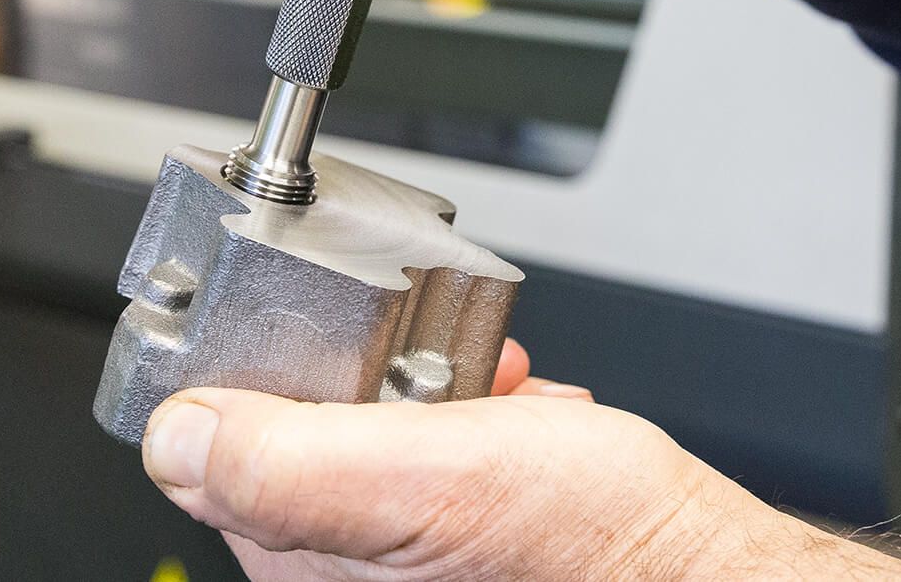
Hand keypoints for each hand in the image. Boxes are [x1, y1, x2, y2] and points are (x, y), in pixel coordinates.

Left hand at [140, 341, 900, 579]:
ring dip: (445, 388)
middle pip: (313, 427)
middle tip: (441, 370)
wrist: (724, 577)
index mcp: (308, 569)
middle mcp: (352, 575)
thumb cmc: (603, 556)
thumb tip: (176, 437)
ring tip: (499, 390)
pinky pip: (451, 455)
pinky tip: (531, 415)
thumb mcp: (427, 479)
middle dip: (378, 377)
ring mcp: (414, 562)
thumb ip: (288, 460)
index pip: (230, 444)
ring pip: (389, 430)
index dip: (282, 371)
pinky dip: (492, 419)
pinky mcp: (474, 545)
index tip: (339, 342)